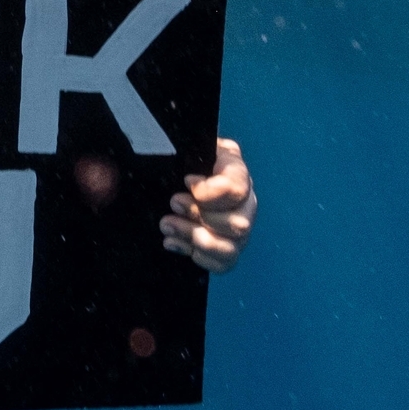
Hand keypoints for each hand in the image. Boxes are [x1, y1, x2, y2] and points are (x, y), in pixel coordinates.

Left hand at [159, 137, 255, 272]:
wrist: (163, 179)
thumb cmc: (170, 159)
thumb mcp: (173, 146)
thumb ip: (170, 148)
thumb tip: (165, 172)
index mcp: (233, 167)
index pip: (238, 187)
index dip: (211, 191)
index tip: (186, 182)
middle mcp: (245, 200)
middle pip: (238, 223)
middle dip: (199, 217)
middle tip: (173, 204)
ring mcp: (239, 227)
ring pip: (231, 247)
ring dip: (194, 238)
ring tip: (167, 226)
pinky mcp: (229, 249)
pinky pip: (224, 263)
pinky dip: (198, 257)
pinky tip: (174, 243)